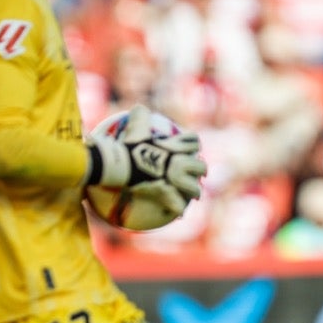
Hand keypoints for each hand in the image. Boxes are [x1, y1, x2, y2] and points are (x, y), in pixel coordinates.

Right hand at [88, 104, 206, 199]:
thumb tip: (138, 107)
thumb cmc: (128, 146)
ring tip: (194, 196)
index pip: (194, 142)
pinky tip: (179, 214)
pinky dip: (178, 209)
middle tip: (199, 173)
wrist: (122, 165)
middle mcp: (180, 163)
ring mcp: (175, 180)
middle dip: (201, 170)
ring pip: (194, 188)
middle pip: (201, 166)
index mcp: (175, 147)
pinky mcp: (167, 193)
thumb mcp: (135, 128)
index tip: (194, 149)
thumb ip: (139, 117)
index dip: (195, 145)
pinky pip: (177, 204)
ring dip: (194, 192)